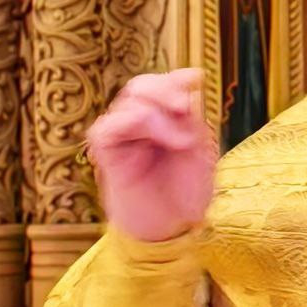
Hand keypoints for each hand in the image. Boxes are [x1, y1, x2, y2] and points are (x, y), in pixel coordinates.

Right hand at [85, 68, 216, 241]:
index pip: (162, 83)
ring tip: (181, 142)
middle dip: (165, 90)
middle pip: (141, 85)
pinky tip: (155, 143)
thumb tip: (189, 81)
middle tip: (185, 108)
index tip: (196, 80)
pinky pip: (107, 126)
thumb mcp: (201, 149)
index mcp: (162, 117)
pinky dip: (134, 125)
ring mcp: (121, 134)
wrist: (170, 228)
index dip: (176, 78)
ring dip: (159, 115)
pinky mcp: (106, 150)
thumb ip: (192, 116)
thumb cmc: (186, 192)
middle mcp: (138, 121)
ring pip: (129, 101)